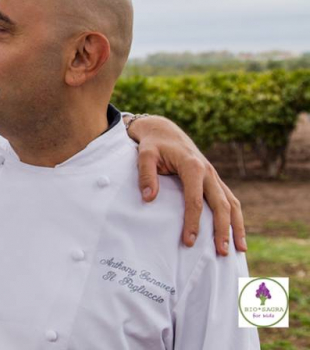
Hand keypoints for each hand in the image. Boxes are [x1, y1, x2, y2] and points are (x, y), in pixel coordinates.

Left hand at [127, 115, 246, 256]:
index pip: (195, 200)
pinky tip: (235, 233)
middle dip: (223, 229)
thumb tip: (149, 198)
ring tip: (239, 249)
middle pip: (221, 205)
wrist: (162, 130)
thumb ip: (146, 175)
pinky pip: (229, 199)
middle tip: (222, 252)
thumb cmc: (152, 144)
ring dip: (237, 226)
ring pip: (232, 203)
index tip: (189, 241)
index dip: (193, 222)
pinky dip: (235, 217)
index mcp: (193, 166)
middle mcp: (208, 171)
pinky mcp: (213, 179)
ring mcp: (213, 176)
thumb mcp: (144, 154)